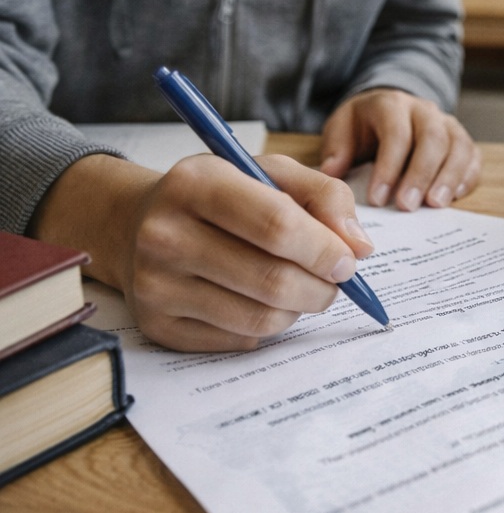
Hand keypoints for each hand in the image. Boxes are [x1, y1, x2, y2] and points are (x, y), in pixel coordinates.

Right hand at [32, 153, 374, 351]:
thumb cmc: (220, 194)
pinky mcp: (158, 327)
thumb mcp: (270, 172)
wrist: (135, 223)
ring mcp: (156, 286)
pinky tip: (260, 300)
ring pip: (261, 318)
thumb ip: (326, 196)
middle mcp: (165, 235)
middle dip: (321, 287)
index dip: (324, 249)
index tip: (349, 260)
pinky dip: (267, 326)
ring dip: (299, 308)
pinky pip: (240, 341)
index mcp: (196, 182)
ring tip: (300, 288)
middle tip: (334, 281)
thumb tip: (360, 247)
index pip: (276, 225)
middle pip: (272, 280)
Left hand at [319, 88, 480, 210]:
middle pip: (433, 139)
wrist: (388, 111)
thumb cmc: (362, 127)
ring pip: (459, 147)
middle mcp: (424, 111)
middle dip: (421, 175)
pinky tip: (453, 199)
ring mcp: (448, 125)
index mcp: (391, 104)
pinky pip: (473, 158)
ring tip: (434, 205)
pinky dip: (466, 178)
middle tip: (407, 206)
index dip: (389, 167)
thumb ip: (336, 148)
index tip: (378, 199)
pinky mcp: (463, 141)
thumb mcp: (341, 129)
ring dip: (449, 178)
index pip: (396, 133)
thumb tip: (333, 172)